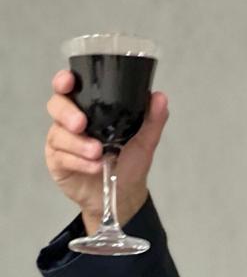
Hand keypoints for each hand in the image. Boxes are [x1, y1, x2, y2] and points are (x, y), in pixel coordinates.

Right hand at [45, 70, 168, 234]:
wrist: (125, 194)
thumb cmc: (130, 162)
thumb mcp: (145, 140)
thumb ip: (152, 118)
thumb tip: (160, 96)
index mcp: (90, 108)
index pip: (71, 88)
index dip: (64, 81)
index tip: (68, 81)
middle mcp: (71, 121)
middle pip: (56, 106)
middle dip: (67, 113)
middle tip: (81, 124)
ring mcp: (62, 142)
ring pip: (58, 134)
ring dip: (78, 143)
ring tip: (97, 152)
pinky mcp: (58, 162)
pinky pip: (61, 157)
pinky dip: (79, 161)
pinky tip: (94, 166)